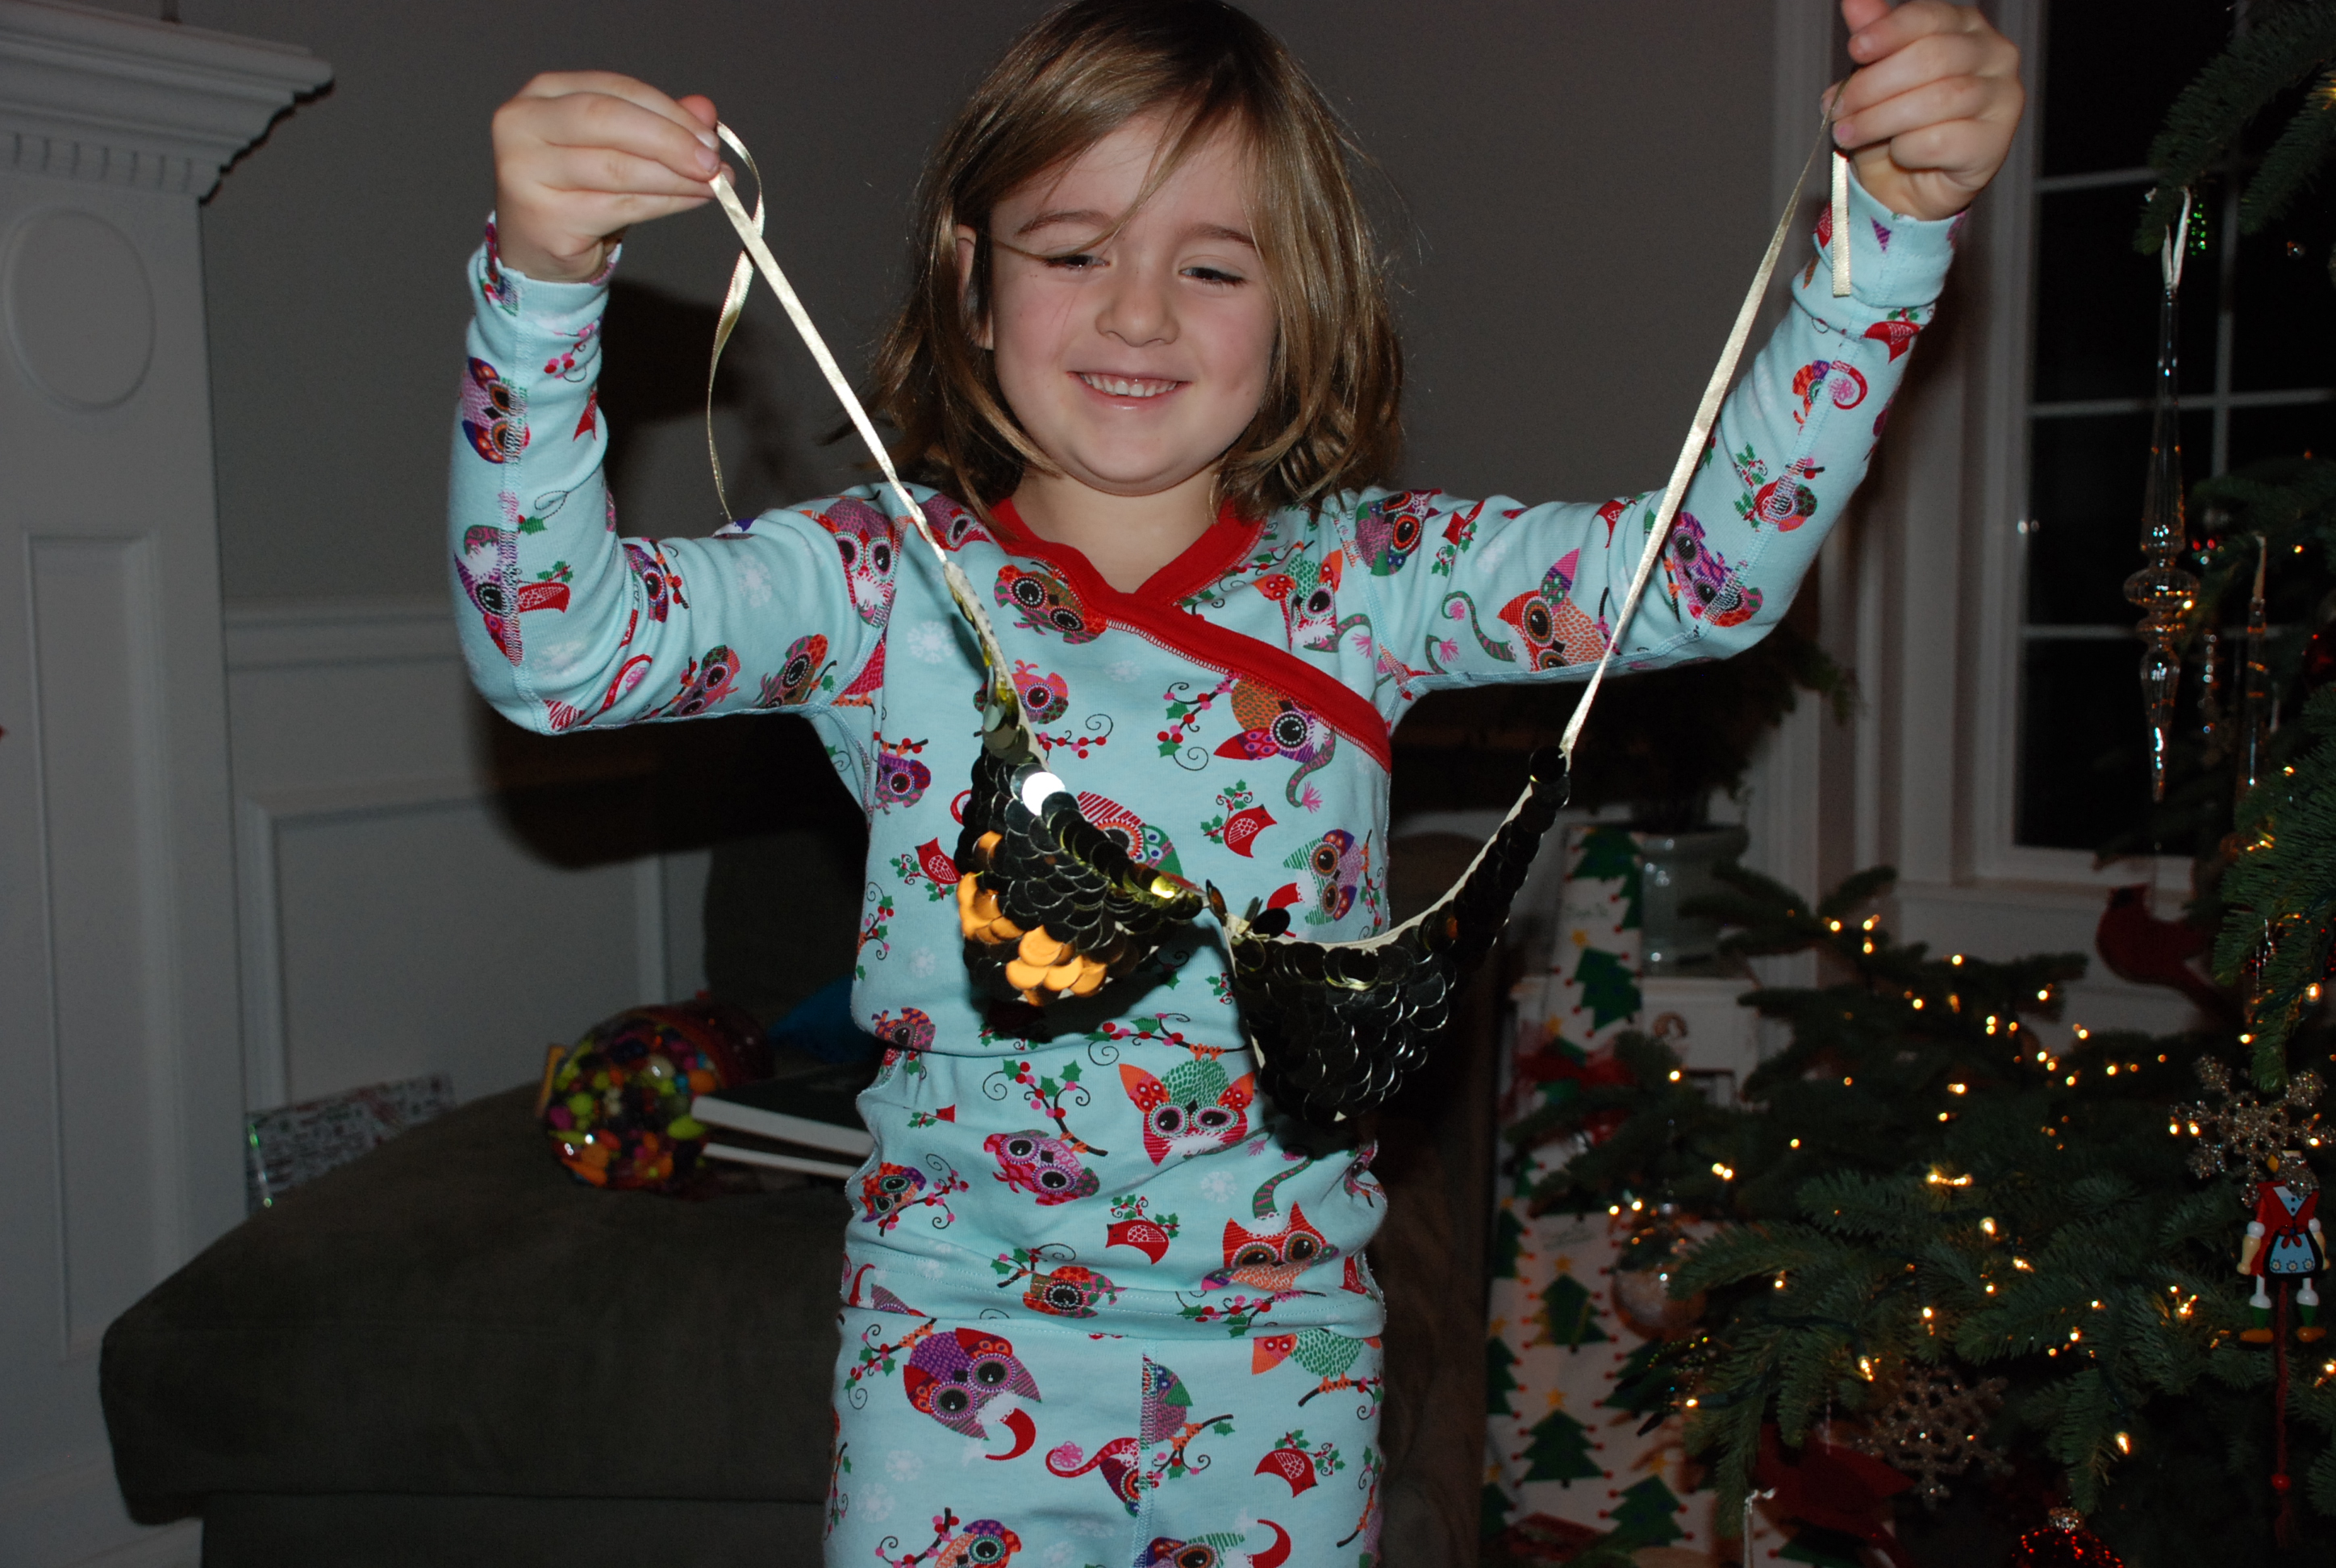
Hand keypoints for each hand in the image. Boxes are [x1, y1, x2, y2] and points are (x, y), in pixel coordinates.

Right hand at [491, 72, 724, 281]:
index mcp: (543, 93)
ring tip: (714, 185)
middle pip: (609, 120)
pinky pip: (620, 207)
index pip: (615, 90)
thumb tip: (705, 110)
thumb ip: (657, 124)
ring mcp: (526, 172)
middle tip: (713, 162)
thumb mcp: (617, 147)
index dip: (667, 110)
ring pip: (618, 168)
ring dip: (675, 178)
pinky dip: (664, 203)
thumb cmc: (578, 189)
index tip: (708, 133)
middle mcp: (523, 124)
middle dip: (670, 140)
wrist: (537, 247)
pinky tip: (693, 200)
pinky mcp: (546, 217)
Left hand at [1829, 0, 2023, 221]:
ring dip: (1879, 120)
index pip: (1929, 16)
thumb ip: (1873, 36)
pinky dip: (1907, 149)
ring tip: (1847, 133)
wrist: (1909, 184)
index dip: (1889, 31)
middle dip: (1873, 86)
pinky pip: (1942, 141)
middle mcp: (1994, 55)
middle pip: (1931, 58)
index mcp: (1966, 26)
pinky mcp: (1994, 143)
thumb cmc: (1895, 123)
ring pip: (1937, 100)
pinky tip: (1896, 152)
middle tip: (1837, 110)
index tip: (1857, 48)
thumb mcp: (1876, 75)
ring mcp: (2002, 98)